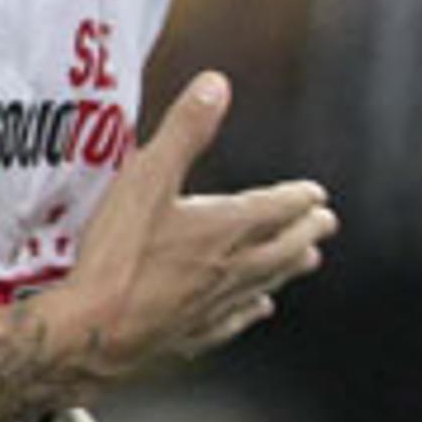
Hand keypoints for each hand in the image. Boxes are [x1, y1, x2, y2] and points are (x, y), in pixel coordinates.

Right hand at [28, 73, 333, 398]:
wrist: (94, 331)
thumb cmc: (118, 256)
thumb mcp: (146, 179)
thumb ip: (184, 131)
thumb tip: (216, 86)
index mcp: (224, 229)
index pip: (275, 209)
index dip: (299, 199)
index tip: (316, 194)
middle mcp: (231, 268)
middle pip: (283, 248)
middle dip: (307, 232)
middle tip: (326, 223)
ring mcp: (215, 306)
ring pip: (266, 282)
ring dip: (290, 268)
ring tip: (309, 261)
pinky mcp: (195, 335)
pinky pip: (236, 320)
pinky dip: (253, 310)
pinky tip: (259, 309)